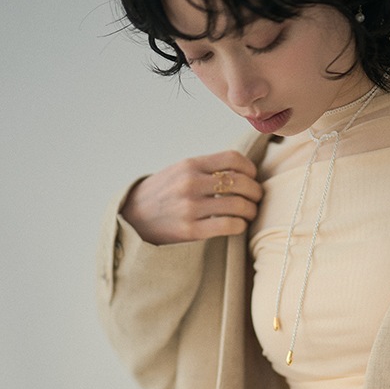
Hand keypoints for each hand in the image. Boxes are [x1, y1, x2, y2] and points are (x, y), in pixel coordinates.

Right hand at [120, 150, 261, 244]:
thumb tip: (241, 171)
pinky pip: (228, 225)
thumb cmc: (161, 195)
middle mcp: (191, 183)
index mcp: (190, 165)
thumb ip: (206, 169)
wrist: (132, 218)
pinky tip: (239, 226)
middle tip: (257, 198)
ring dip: (251, 210)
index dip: (250, 169)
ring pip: (238, 205)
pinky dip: (240, 225)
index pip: (233, 158)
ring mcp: (190, 207)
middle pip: (240, 182)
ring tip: (250, 213)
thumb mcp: (179, 172)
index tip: (252, 177)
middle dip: (256, 191)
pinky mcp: (191, 230)